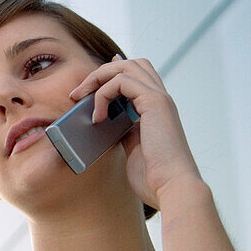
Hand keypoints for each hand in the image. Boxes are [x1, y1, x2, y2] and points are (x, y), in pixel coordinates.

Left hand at [69, 54, 202, 209]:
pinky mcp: (154, 102)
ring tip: (81, 99)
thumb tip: (106, 122)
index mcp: (157, 109)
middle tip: (79, 93)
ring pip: (126, 66)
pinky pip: (121, 81)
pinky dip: (103, 94)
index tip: (91, 82)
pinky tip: (98, 116)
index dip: (114, 71)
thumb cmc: (153, 176)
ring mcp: (159, 99)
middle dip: (101, 72)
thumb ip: (123, 129)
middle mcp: (160, 99)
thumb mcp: (133, 146)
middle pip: (131, 64)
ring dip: (98, 78)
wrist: (171, 187)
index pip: (137, 76)